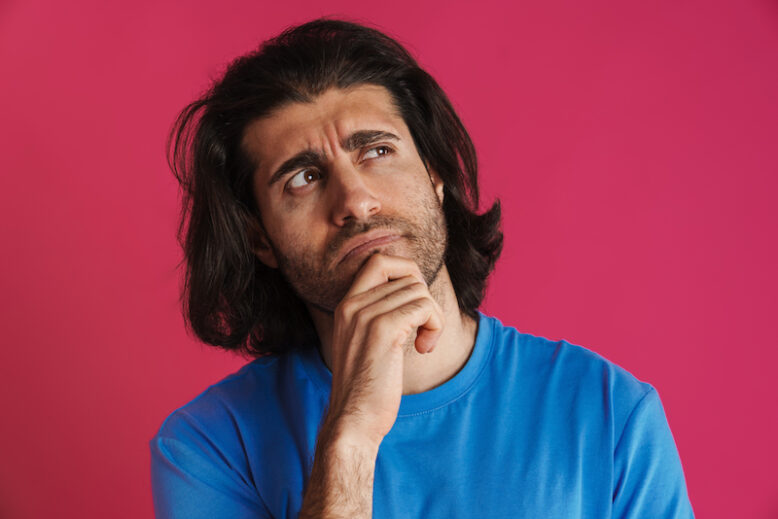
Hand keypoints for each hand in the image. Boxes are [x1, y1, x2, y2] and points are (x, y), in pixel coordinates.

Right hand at [323, 253, 444, 447]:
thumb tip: (414, 292)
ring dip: (433, 317)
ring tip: (423, 343)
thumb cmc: (365, 388)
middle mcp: (352, 304)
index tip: (415, 304)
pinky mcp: (383, 330)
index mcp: (346, 305)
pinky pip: (424, 307)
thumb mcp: (364, 343)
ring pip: (420, 291)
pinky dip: (434, 326)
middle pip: (408, 277)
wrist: (352, 421)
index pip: (379, 261)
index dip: (407, 272)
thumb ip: (378, 316)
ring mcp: (365, 315)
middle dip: (426, 302)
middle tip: (423, 329)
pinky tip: (423, 348)